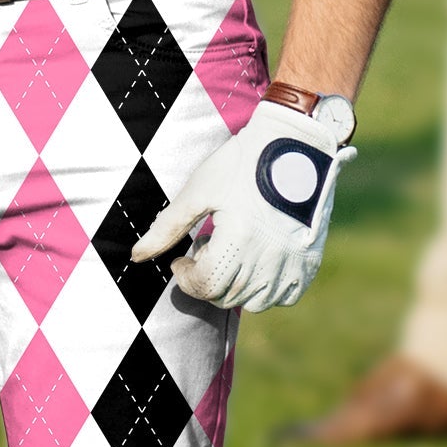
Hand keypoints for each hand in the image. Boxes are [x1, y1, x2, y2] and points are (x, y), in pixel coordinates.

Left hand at [130, 95, 357, 312]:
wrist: (295, 144)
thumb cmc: (242, 162)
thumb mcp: (199, 191)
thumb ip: (167, 228)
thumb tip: (136, 256)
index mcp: (238, 239)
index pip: (204, 285)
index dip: (185, 277)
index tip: (180, 259)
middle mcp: (268, 257)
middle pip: (226, 296)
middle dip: (205, 279)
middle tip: (204, 247)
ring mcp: (292, 262)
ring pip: (254, 302)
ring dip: (233, 286)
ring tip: (230, 252)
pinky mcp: (309, 261)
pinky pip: (285, 296)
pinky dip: (266, 289)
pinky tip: (256, 262)